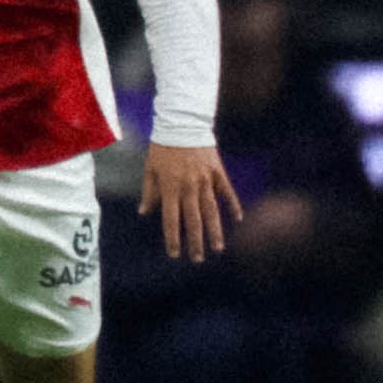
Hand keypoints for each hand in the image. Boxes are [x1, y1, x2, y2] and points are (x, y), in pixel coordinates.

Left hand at [138, 142, 242, 261]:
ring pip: (211, 210)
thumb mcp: (149, 169)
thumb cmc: (162, 147)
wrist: (182, 123)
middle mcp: (188, 186)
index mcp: (170, 187)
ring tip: (218, 248)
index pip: (171, 219)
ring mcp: (205, 179)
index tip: (174, 254)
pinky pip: (226, 191)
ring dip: (215, 231)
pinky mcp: (217, 171)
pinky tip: (238, 220)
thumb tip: (144, 213)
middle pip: (193, 220)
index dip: (173, 238)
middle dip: (195, 242)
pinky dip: (233, 205)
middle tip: (198, 259)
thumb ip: (148, 192)